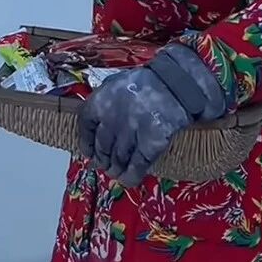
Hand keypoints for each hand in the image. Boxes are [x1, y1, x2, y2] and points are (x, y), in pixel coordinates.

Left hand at [78, 43, 228, 186]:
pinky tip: (129, 180)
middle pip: (102, 147)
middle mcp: (111, 119)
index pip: (85, 128)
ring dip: (116, 169)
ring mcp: (131, 132)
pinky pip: (137, 165)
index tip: (89, 152)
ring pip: (118, 159)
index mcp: (100, 101)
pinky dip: (131, 176)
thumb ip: (102, 103)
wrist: (175, 83)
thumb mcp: (115, 84)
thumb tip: (95, 127)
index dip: (86, 143)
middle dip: (102, 159)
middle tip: (105, 165)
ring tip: (116, 172)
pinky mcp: (151, 143)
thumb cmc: (145, 81)